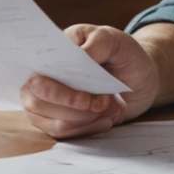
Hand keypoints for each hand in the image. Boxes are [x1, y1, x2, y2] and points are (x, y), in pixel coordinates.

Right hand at [19, 24, 159, 139]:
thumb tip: (81, 54)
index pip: (35, 75)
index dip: (57, 92)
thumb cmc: (121, 53)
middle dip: (74, 109)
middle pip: (38, 102)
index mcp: (51, 52)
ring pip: (53, 122)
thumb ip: (99, 42)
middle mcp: (41, 76)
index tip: (86, 99)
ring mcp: (46, 101)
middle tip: (104, 102)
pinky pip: (63, 133)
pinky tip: (106, 120)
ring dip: (84, 120)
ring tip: (110, 109)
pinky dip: (87, 129)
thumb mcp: (115, 40)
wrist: (138, 76)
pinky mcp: (56, 119)